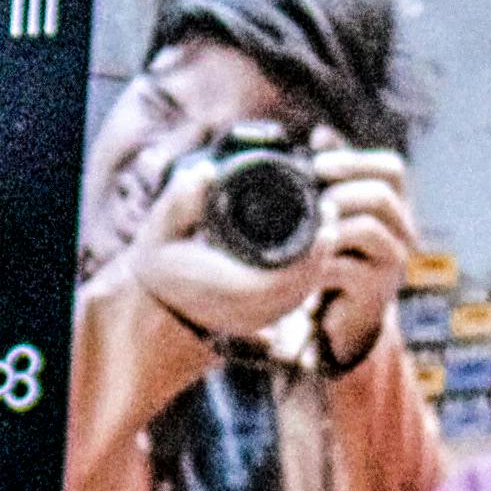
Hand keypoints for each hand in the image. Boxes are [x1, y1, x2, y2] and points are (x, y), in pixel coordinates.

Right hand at [125, 154, 335, 350]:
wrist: (157, 305)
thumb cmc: (161, 263)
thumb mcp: (161, 229)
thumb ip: (181, 201)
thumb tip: (204, 172)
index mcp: (229, 289)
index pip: (286, 274)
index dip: (314, 247)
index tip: (326, 211)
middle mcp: (249, 310)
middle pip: (305, 281)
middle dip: (324, 247)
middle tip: (333, 208)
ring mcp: (260, 318)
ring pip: (305, 290)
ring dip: (321, 258)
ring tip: (329, 222)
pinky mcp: (265, 317)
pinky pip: (298, 295)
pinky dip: (310, 271)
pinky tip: (317, 245)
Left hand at [297, 144, 418, 365]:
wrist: (341, 312)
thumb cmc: (338, 251)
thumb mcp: (334, 208)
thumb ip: (333, 173)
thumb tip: (323, 133)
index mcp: (393, 204)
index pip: (392, 168)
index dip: (355, 160)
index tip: (317, 165)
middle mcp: (402, 230)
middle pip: (382, 194)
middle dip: (340, 191)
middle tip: (309, 199)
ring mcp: (392, 262)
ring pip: (369, 228)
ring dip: (330, 223)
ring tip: (305, 228)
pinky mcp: (376, 292)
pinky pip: (349, 269)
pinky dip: (319, 261)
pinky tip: (300, 261)